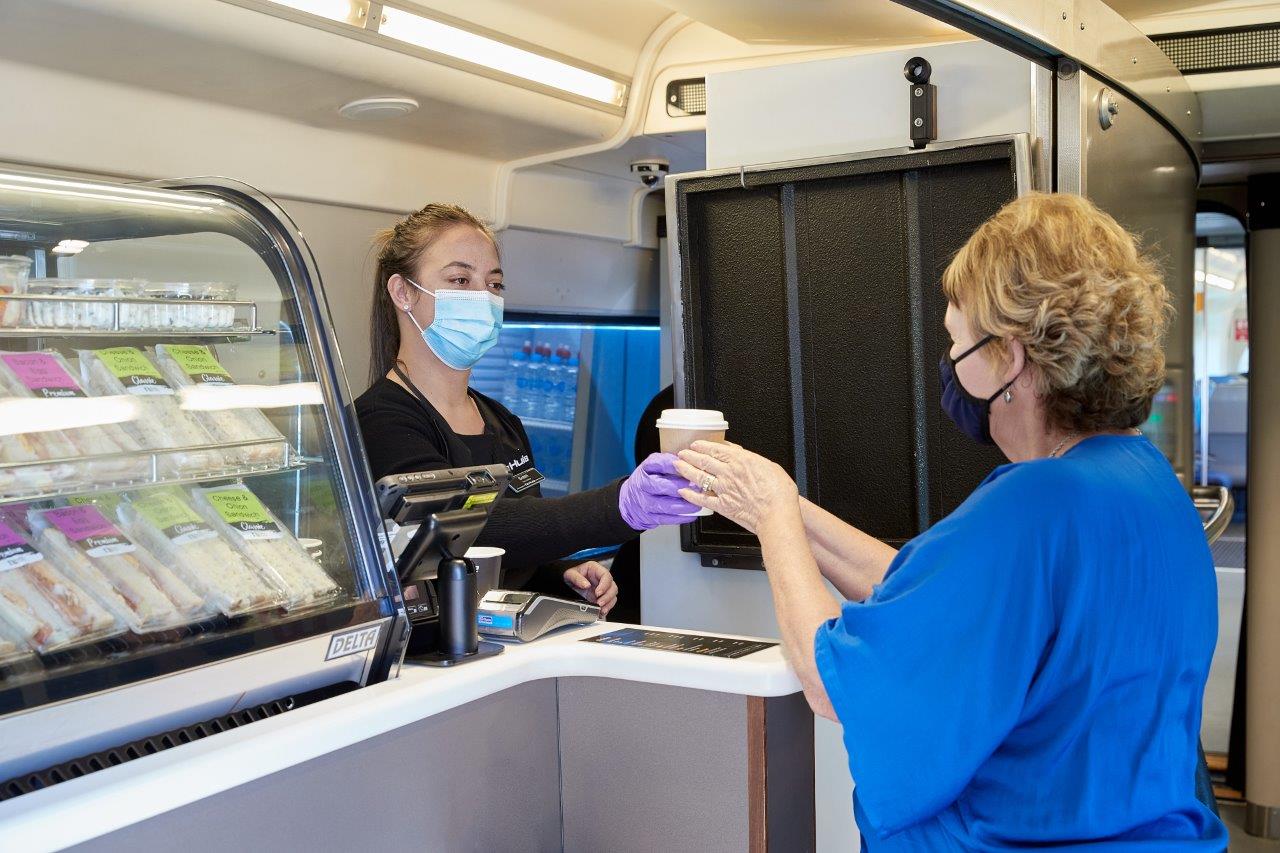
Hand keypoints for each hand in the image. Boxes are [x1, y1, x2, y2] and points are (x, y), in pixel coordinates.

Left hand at [563, 561, 617, 616]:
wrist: (566, 582)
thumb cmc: (570, 574)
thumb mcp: (570, 573)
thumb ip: (577, 578)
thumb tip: (586, 585)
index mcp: (595, 570)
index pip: (606, 575)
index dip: (604, 585)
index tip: (598, 593)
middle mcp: (601, 579)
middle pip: (612, 587)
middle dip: (608, 597)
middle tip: (599, 603)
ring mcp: (602, 589)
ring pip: (612, 596)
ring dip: (608, 604)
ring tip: (601, 610)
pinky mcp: (600, 598)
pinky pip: (608, 604)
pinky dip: (605, 609)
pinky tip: (600, 613)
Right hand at [617, 452, 700, 530]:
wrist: (629, 501)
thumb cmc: (646, 481)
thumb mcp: (653, 466)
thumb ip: (668, 462)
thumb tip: (688, 462)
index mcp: (645, 469)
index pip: (659, 464)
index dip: (675, 465)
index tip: (689, 465)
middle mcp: (643, 485)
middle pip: (662, 486)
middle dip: (681, 487)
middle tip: (697, 487)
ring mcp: (645, 503)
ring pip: (666, 505)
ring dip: (684, 505)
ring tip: (697, 503)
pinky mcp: (650, 517)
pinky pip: (667, 519)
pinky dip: (682, 518)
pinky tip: (692, 515)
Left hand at [674, 441, 798, 533]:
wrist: (777, 514)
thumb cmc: (779, 492)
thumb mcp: (769, 465)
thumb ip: (751, 458)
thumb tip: (739, 452)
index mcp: (740, 460)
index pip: (715, 449)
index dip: (702, 446)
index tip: (695, 444)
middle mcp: (728, 473)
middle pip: (703, 461)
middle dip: (689, 456)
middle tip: (681, 453)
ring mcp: (723, 489)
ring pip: (699, 476)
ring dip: (686, 470)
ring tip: (678, 466)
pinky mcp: (722, 506)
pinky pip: (702, 499)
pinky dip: (690, 495)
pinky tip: (683, 491)